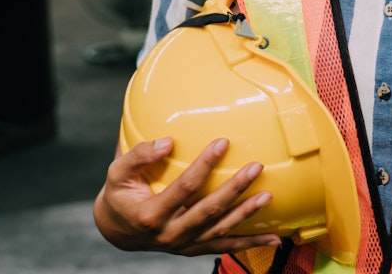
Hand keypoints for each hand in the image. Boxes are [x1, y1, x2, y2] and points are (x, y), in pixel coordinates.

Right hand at [93, 136, 280, 255]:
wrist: (117, 230)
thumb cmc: (119, 195)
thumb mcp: (117, 172)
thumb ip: (139, 155)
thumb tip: (167, 141)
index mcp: (151, 214)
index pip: (184, 187)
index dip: (205, 165)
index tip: (223, 143)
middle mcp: (170, 234)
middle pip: (209, 211)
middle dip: (234, 189)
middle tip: (255, 167)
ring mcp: (183, 245)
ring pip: (220, 231)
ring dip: (246, 215)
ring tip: (268, 197)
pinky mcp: (193, 249)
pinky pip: (225, 247)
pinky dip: (250, 243)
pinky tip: (274, 238)